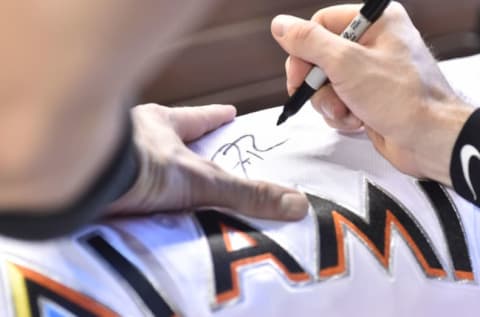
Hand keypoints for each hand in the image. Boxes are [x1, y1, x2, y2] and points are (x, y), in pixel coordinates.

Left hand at [108, 104, 308, 219]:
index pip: (198, 117)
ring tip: (165, 176)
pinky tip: (132, 199)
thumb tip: (295, 203)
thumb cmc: (142, 164)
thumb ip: (245, 194)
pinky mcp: (93, 176)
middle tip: (198, 144)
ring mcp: (111, 152)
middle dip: (183, 138)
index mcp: (163, 124)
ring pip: (139, 154)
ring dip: (153, 162)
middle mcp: (134, 132)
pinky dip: (129, 185)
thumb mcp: (200, 180)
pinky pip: (118, 178)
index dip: (216, 117)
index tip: (230, 112)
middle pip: (166, 133)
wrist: (75, 177)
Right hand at [271, 3, 473, 184]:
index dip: (304, 51)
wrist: (428, 140)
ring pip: (325, 83)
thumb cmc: (401, 98)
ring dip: (329, 103)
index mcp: (374, 22)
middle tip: (327, 97)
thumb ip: (309, 42)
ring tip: (348, 112)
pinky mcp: (367, 97)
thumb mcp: (346, 63)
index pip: (320, 25)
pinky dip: (341, 115)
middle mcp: (372, 44)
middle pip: (318, 57)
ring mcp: (369, 72)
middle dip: (318, 85)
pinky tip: (357, 120)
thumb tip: (281, 26)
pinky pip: (337, 101)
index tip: (299, 76)